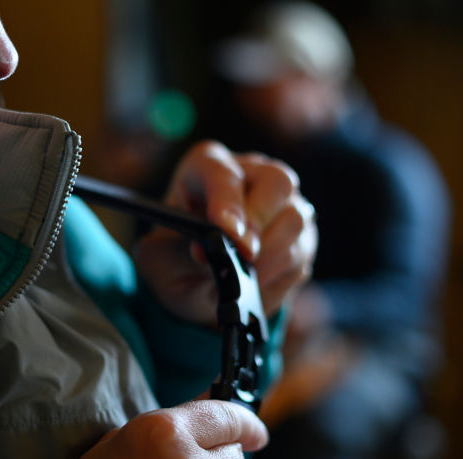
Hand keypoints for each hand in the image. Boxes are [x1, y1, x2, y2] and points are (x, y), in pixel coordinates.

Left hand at [136, 140, 316, 322]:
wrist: (195, 286)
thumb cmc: (174, 261)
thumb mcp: (161, 260)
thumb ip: (180, 253)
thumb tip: (210, 254)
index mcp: (206, 167)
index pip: (222, 173)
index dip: (226, 202)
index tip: (226, 232)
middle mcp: (251, 175)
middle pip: (277, 182)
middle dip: (260, 223)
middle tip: (244, 256)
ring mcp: (282, 202)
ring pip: (295, 220)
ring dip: (268, 258)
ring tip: (239, 281)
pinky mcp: (301, 236)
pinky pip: (301, 254)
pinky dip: (277, 276)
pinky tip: (253, 286)